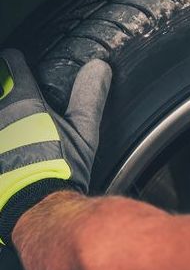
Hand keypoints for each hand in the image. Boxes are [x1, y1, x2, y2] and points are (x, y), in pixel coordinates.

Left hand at [0, 49, 111, 244]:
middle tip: (9, 92)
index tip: (14, 62)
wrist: (36, 208)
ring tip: (9, 124)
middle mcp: (0, 114)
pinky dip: (0, 135)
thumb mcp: (84, 131)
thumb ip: (90, 97)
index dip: (14, 62)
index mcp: (25, 103)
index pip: (12, 66)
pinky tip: (5, 146)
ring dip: (2, 112)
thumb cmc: (61, 169)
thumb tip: (99, 67)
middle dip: (3, 85)